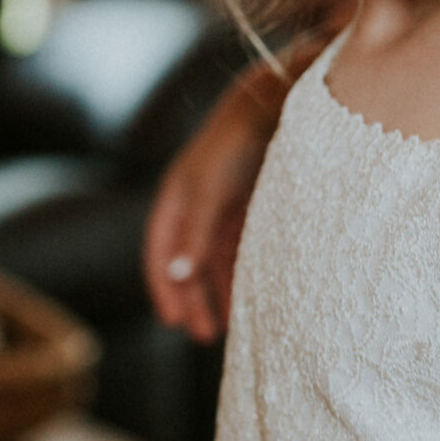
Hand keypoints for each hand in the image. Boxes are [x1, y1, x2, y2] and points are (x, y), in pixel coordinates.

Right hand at [144, 68, 287, 341]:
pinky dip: (242, 274)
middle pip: (186, 260)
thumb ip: (194, 232)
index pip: (160, 250)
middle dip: (192, 298)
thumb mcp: (210, 190)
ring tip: (228, 327)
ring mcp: (226, 205)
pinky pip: (242, 249)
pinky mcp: (255, 205)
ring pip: (215, 259)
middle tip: (202, 335)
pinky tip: (254, 298)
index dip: (163, 286)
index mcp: (176, 196)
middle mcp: (197, 203)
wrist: (279, 105)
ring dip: (218, 292)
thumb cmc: (237, 146)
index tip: (174, 321)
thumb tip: (177, 274)